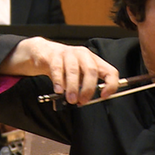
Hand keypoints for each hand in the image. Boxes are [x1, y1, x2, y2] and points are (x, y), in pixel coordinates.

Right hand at [1, 37, 120, 104]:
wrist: (44, 53)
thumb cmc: (64, 67)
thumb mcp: (78, 76)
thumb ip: (82, 87)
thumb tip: (84, 101)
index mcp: (94, 60)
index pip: (110, 71)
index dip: (110, 84)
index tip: (104, 96)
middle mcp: (83, 55)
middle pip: (91, 70)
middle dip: (88, 88)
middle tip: (82, 101)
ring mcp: (69, 53)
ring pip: (74, 70)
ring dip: (73, 87)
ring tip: (70, 99)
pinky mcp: (54, 55)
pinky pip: (57, 69)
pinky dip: (59, 81)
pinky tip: (58, 90)